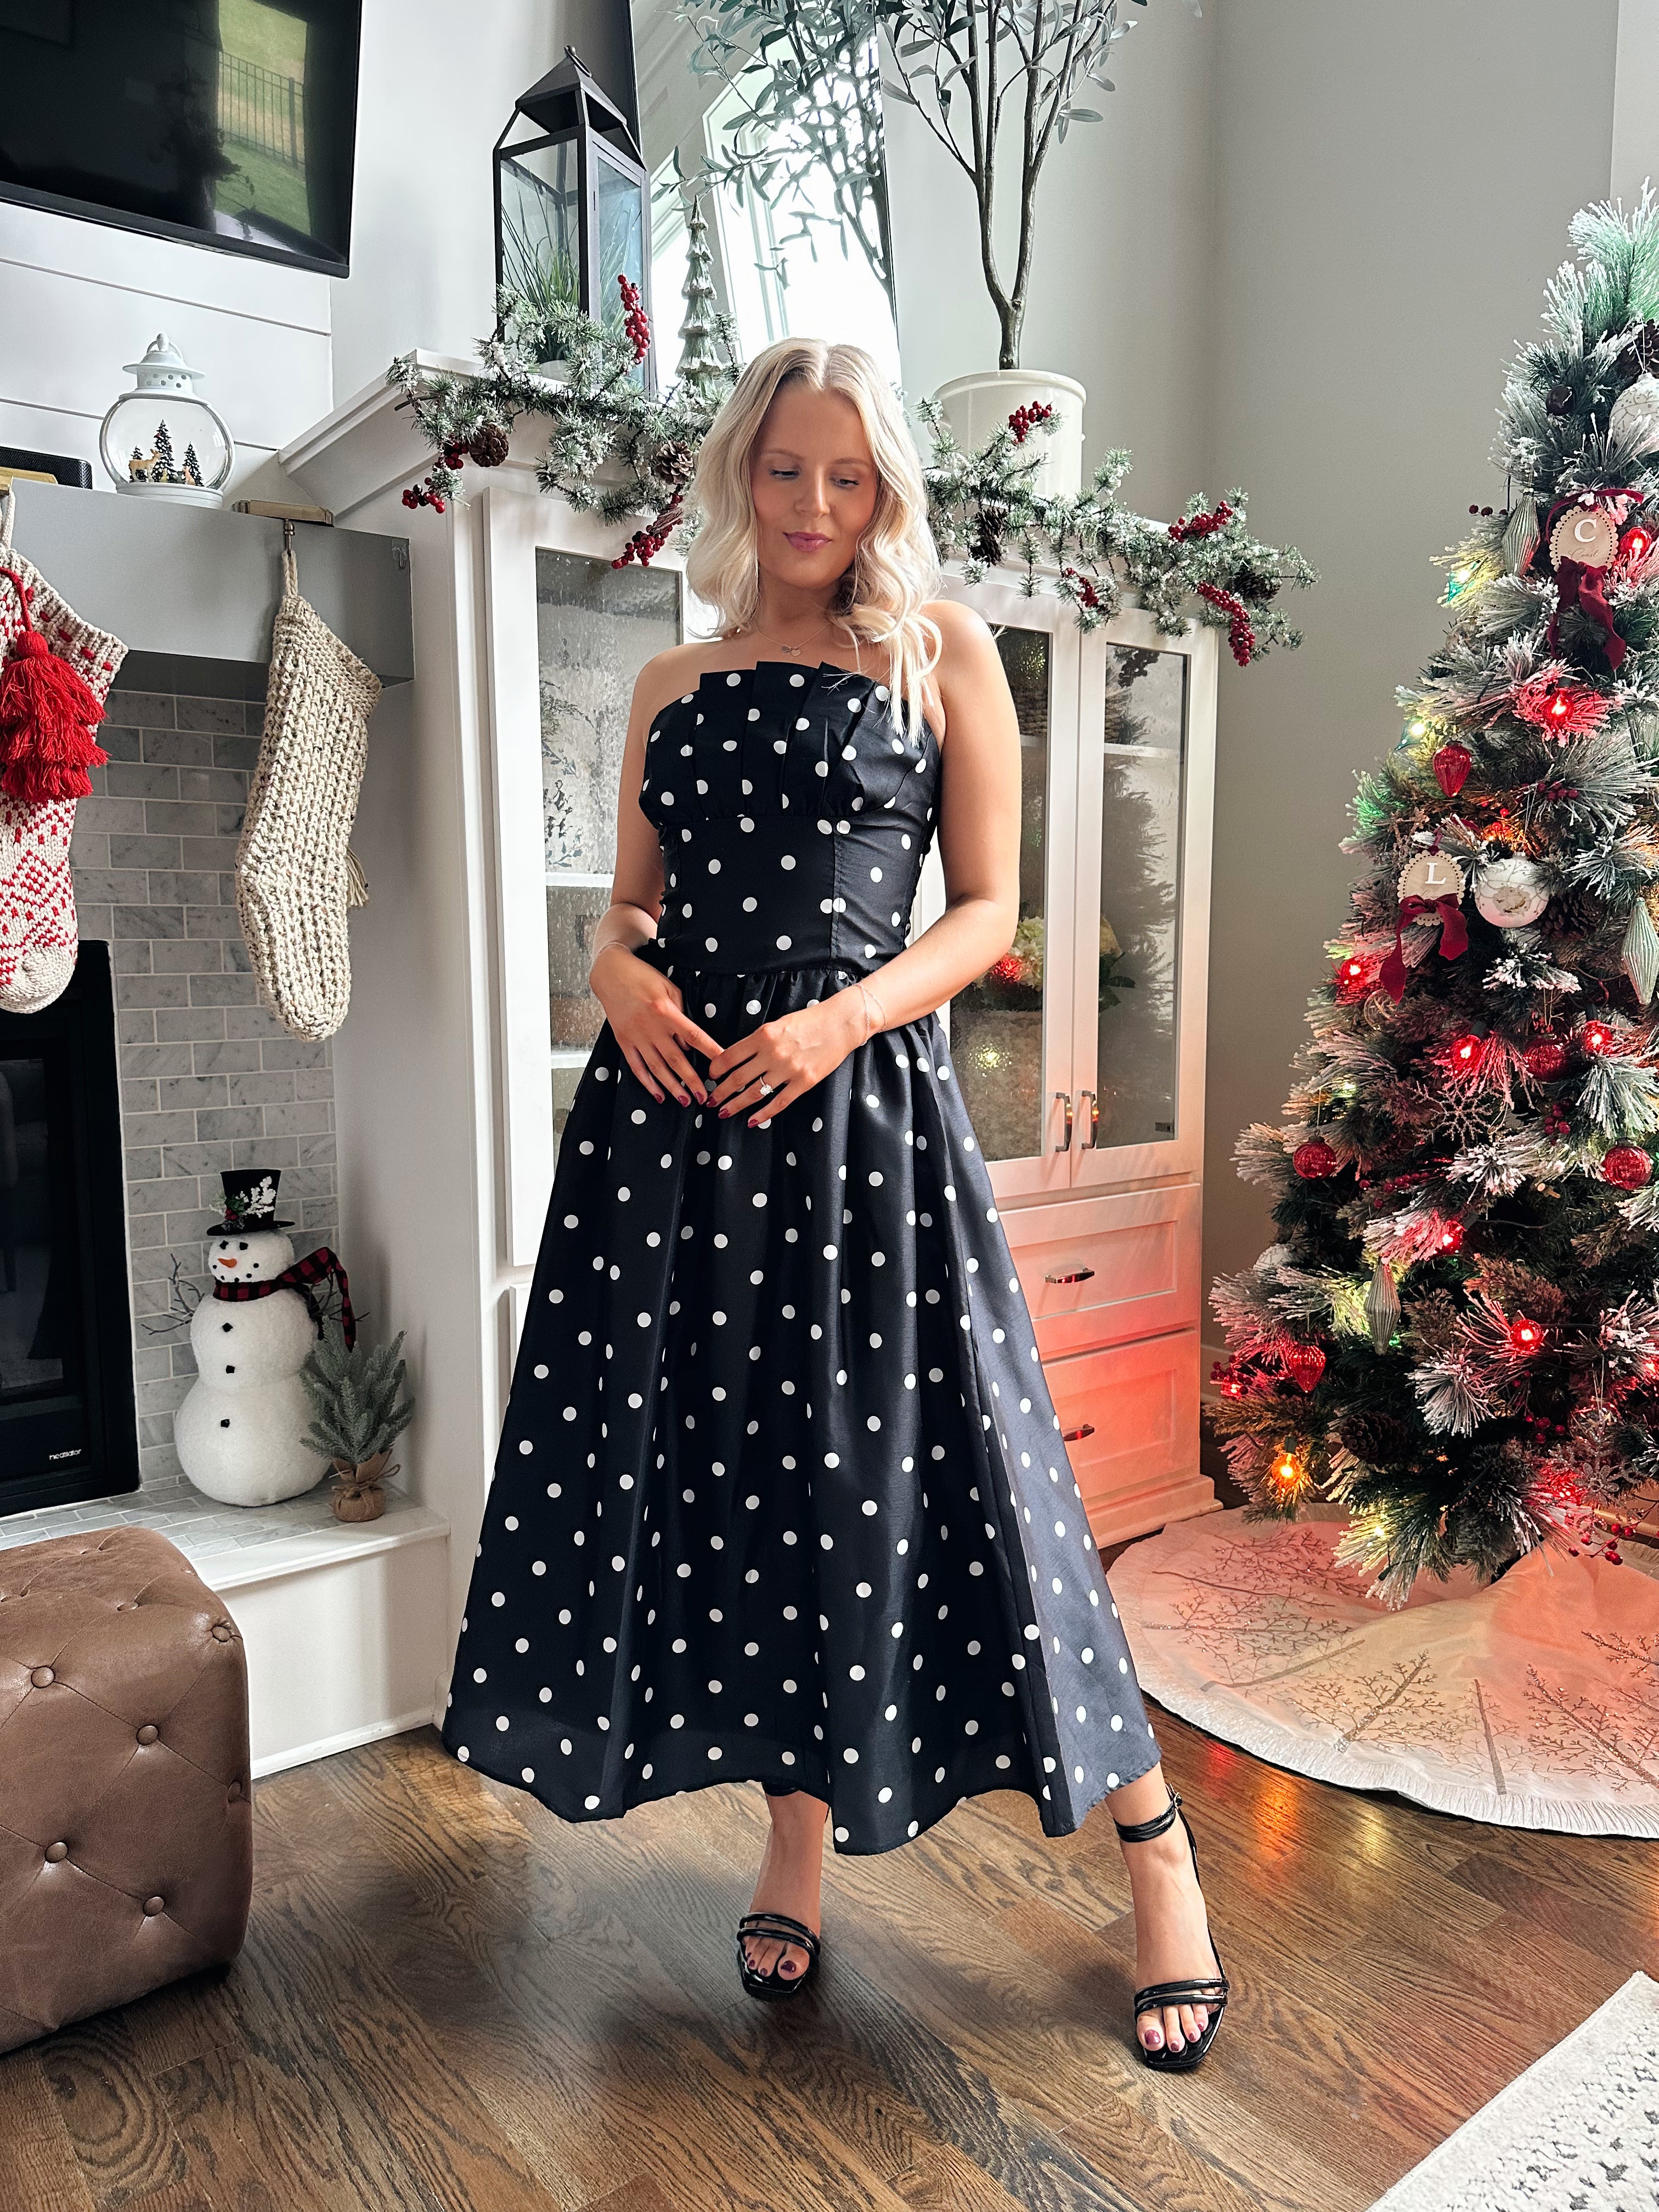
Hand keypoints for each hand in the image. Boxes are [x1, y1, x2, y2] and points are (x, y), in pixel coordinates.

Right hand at [590, 943, 721, 1105]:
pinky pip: (636, 1067)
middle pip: (676, 1059)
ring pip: (657, 1068)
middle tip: (704, 1097)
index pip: (694, 1036)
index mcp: (666, 1012)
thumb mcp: (669, 987)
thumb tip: (689, 1042)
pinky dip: (647, 1083)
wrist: (610, 974)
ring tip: (685, 1101)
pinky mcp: (623, 1041)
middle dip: (692, 1080)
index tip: (723, 1064)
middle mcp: (651, 1027)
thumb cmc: (644, 977)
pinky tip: (658, 1094)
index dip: (710, 1051)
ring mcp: (636, 1037)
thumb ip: (682, 1013)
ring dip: (672, 1087)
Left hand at [708, 989, 865, 1125]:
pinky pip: (779, 1102)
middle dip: (721, 1092)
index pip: (730, 1056)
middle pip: (738, 1078)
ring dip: (736, 1105)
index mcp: (763, 1035)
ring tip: (724, 1113)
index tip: (711, 1077)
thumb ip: (758, 1040)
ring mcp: (788, 1069)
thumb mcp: (778, 1023)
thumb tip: (737, 1058)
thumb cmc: (809, 1021)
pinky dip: (764, 1114)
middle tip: (710, 1101)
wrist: (840, 1024)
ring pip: (755, 1093)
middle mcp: (773, 1053)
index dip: (716, 1069)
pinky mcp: (804, 1082)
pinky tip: (753, 1121)